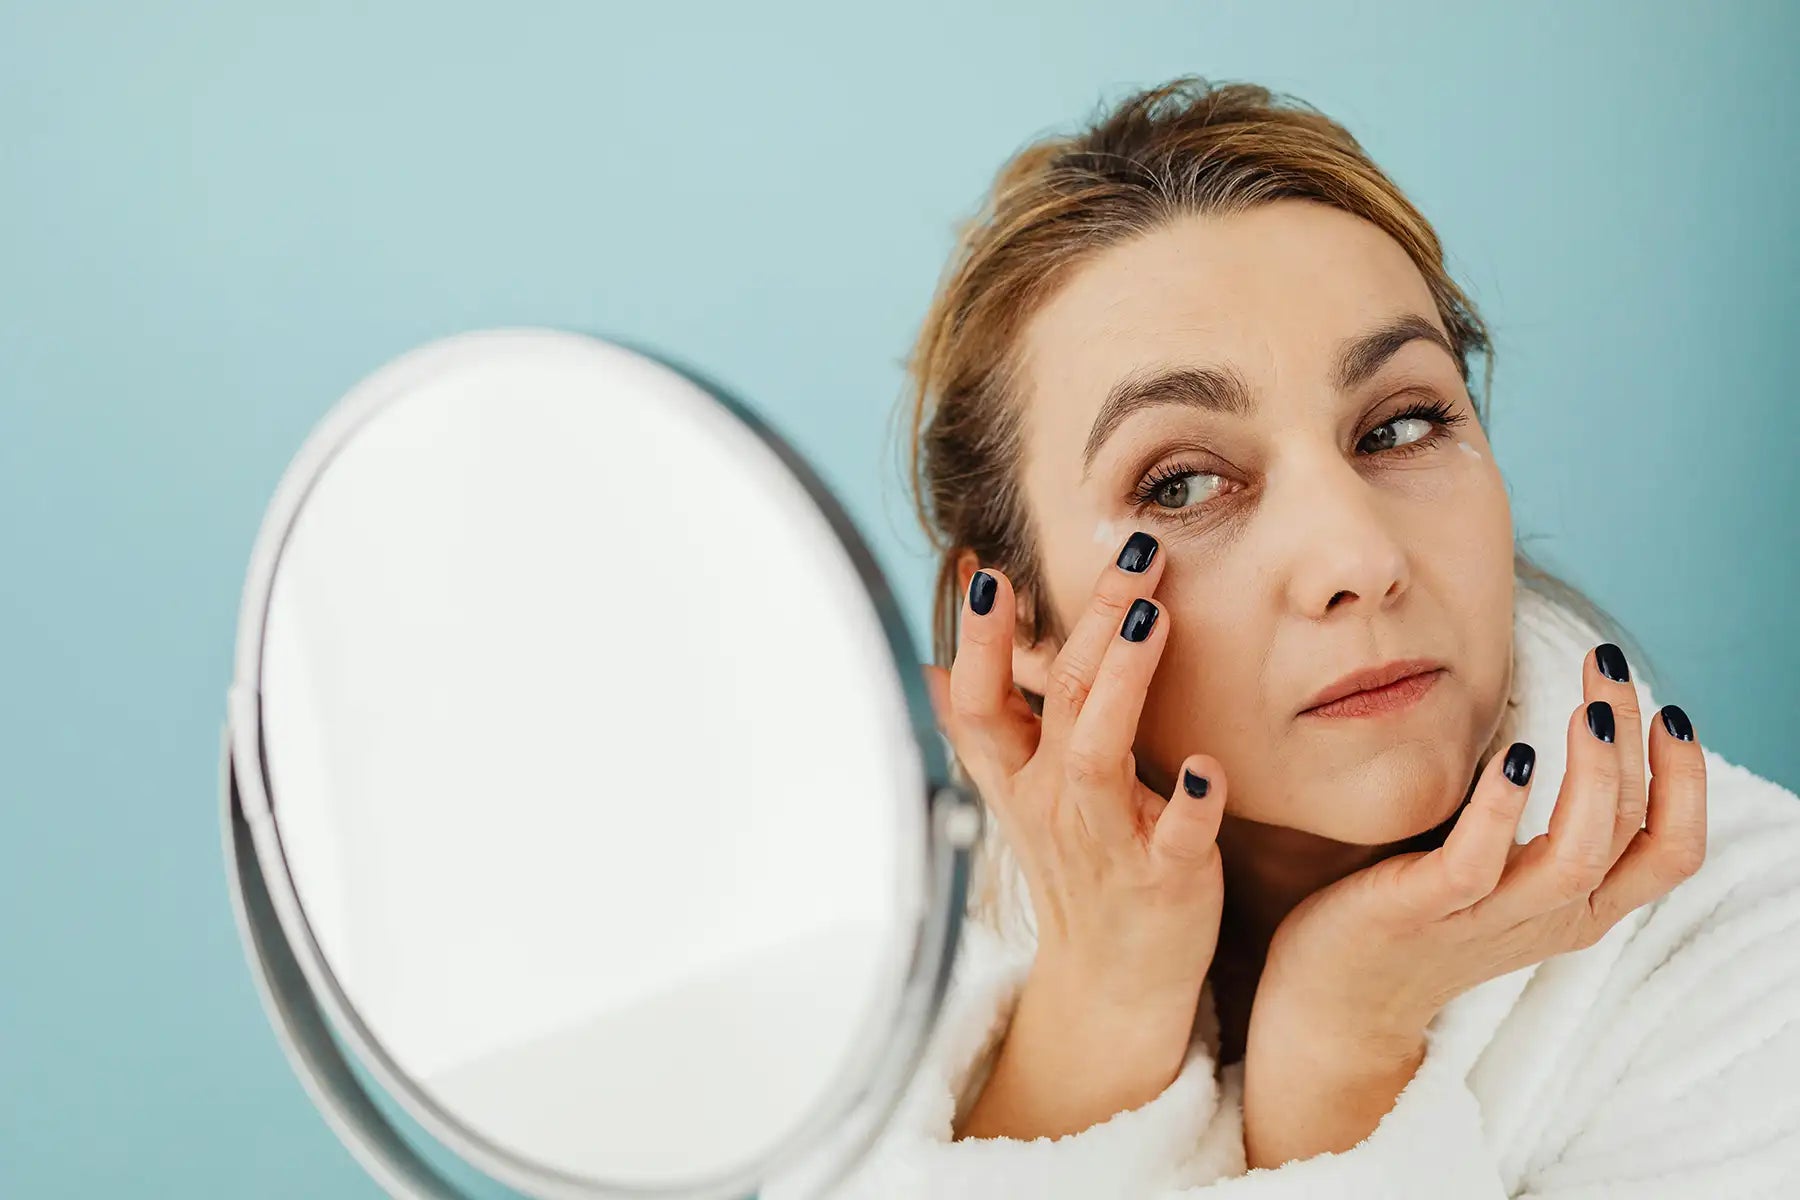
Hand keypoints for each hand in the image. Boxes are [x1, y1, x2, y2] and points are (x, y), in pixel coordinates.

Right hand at [921, 531, 1228, 1016]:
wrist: (1114, 982)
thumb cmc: (1077, 869)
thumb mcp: (1017, 797)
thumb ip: (988, 728)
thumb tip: (936, 665)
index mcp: (1017, 777)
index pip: (982, 700)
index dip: (978, 642)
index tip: (989, 576)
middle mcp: (1051, 802)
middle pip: (1059, 700)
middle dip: (1089, 622)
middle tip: (1129, 552)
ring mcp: (1106, 840)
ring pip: (1098, 754)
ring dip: (1123, 684)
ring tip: (1151, 619)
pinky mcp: (1165, 877)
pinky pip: (1175, 839)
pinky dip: (1189, 804)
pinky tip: (1210, 766)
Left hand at [1255, 641, 1707, 1054]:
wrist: (1336, 996)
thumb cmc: (1423, 913)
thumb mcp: (1507, 874)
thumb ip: (1547, 827)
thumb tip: (1581, 735)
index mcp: (1577, 906)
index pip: (1672, 850)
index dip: (1687, 780)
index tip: (1667, 712)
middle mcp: (1547, 916)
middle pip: (1630, 831)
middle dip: (1632, 741)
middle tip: (1609, 666)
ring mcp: (1487, 917)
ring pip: (1577, 856)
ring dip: (1594, 775)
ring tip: (1585, 709)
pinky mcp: (1421, 911)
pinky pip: (1475, 865)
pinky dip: (1500, 807)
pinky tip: (1514, 756)